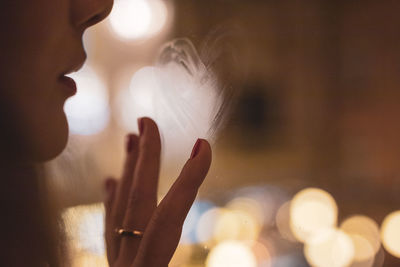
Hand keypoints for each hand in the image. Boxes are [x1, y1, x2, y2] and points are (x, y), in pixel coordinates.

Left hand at [104, 118, 211, 266]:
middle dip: (144, 159)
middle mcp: (127, 265)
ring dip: (129, 172)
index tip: (203, 146)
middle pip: (136, 203)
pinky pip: (109, 229)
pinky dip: (113, 202)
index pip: (167, 219)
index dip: (188, 181)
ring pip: (119, 211)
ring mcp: (117, 266)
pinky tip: (112, 184)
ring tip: (131, 141)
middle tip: (146, 122)